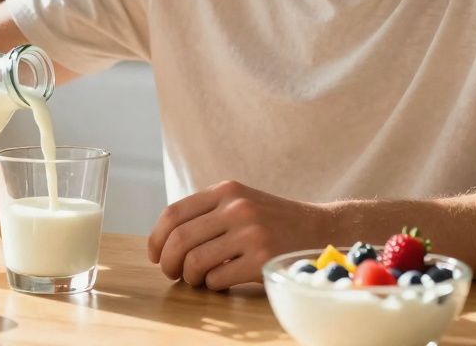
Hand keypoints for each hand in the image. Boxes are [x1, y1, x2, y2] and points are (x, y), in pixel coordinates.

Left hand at [147, 180, 337, 290]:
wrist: (320, 229)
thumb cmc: (272, 221)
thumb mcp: (241, 202)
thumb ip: (207, 212)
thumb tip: (164, 240)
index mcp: (227, 190)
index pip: (174, 213)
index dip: (156, 238)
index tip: (155, 254)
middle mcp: (237, 208)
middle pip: (180, 239)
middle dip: (168, 262)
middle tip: (171, 273)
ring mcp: (251, 233)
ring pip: (195, 262)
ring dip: (190, 277)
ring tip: (198, 279)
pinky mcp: (262, 260)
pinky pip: (218, 279)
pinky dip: (212, 285)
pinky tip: (222, 281)